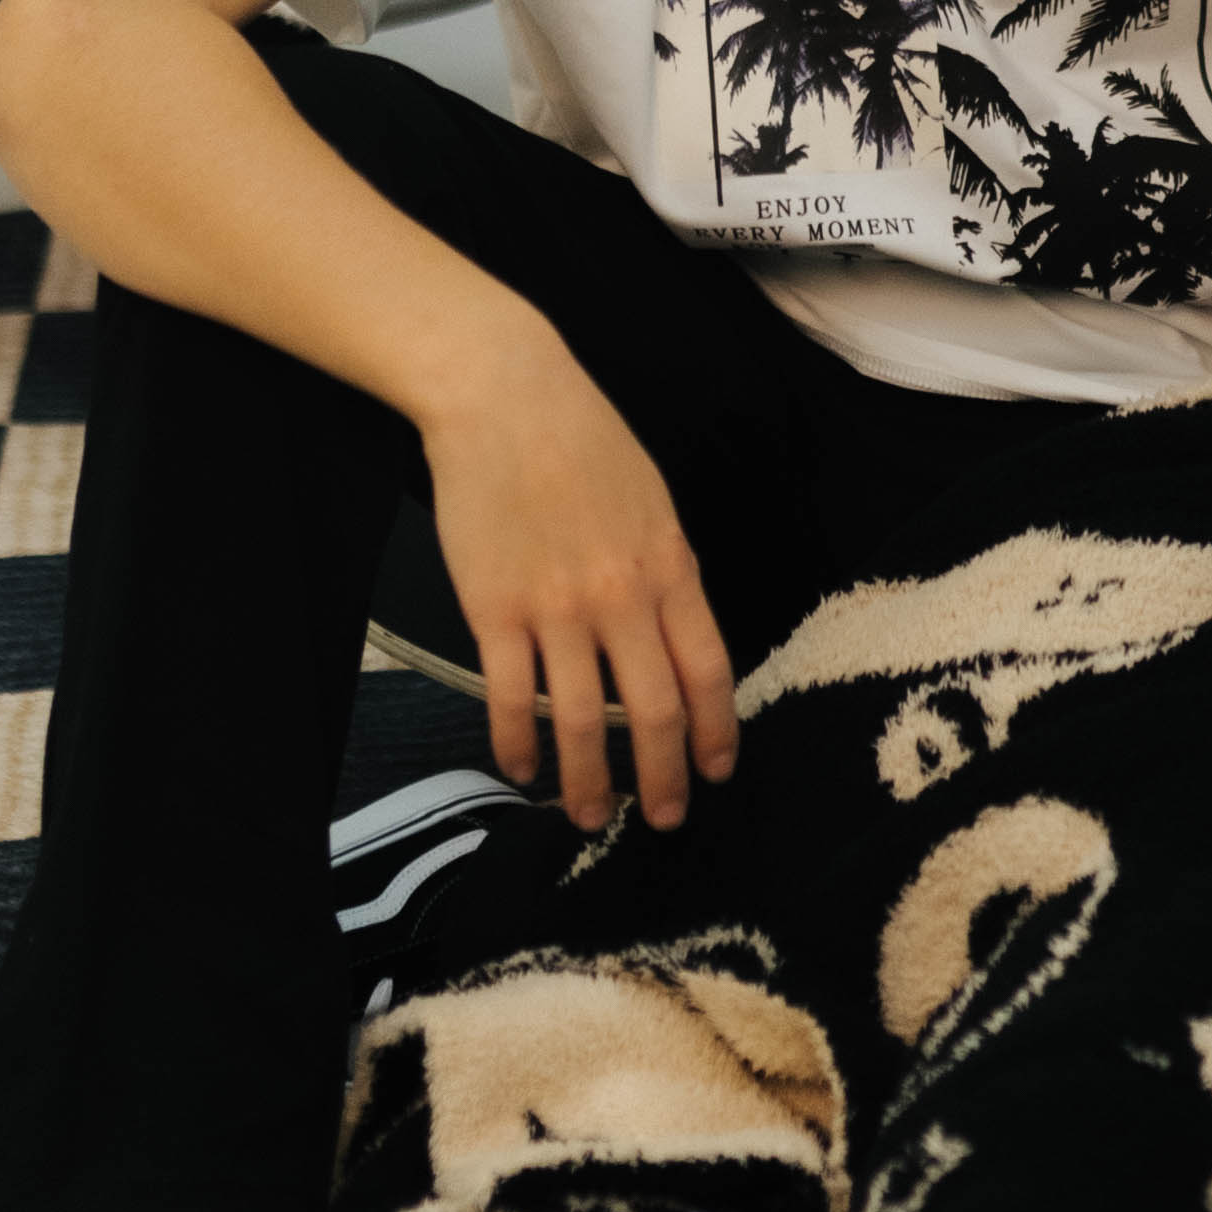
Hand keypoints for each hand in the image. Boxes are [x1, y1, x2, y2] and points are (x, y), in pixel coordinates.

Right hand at [419, 313, 740, 831]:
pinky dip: (517, 744)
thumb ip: (664, 570)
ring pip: (583, 720)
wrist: (504, 394)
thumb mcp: (649, 500)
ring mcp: (557, 606)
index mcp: (669, 566)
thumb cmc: (579, 437)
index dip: (716, 731)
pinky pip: (512, 697)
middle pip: (655, 710)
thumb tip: (672, 633)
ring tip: (587, 816)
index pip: (708, 670)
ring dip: (589, 781)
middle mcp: (621, 596)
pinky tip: (519, 767)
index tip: (716, 771)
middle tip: (663, 817)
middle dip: (664, 776)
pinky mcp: (495, 609)